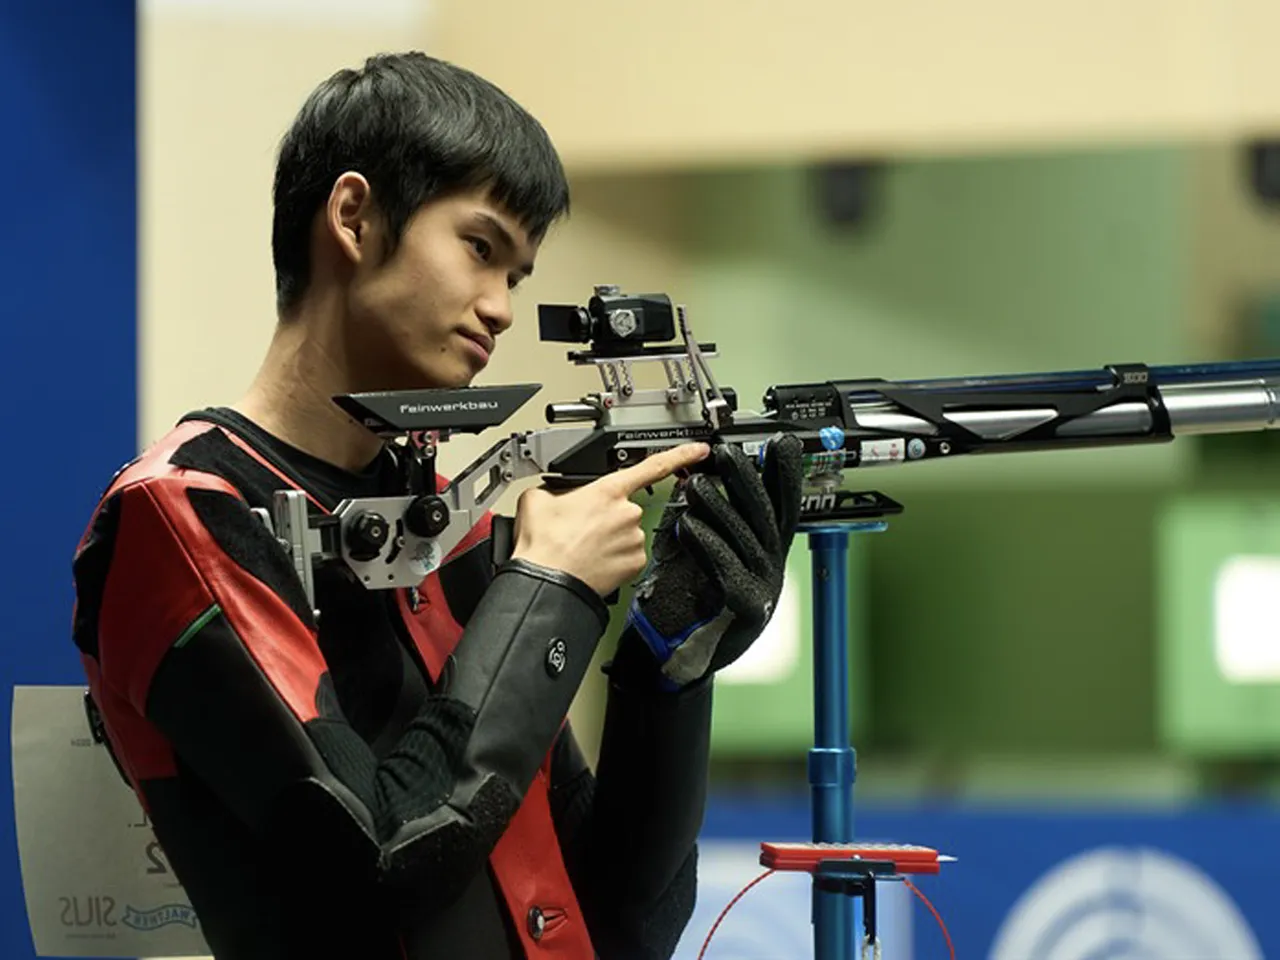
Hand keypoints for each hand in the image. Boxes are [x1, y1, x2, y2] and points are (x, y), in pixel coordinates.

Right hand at [510, 442, 711, 596]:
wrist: (547, 582)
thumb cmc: (543, 546)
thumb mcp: (536, 500)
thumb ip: (554, 488)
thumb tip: (553, 492)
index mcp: (608, 491)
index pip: (653, 466)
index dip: (681, 455)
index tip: (699, 450)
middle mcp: (627, 512)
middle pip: (625, 508)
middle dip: (607, 517)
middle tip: (581, 530)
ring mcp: (634, 539)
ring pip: (627, 533)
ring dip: (610, 539)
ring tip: (582, 548)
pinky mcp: (635, 563)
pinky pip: (630, 555)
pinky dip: (615, 558)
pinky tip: (594, 561)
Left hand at [623, 435, 803, 688]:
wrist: (682, 659)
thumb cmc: (697, 609)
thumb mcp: (717, 560)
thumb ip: (724, 527)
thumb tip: (715, 483)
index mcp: (768, 554)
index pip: (783, 507)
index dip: (783, 475)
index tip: (778, 445)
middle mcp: (771, 568)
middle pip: (766, 516)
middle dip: (748, 481)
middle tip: (728, 455)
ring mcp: (762, 588)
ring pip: (746, 538)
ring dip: (722, 507)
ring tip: (699, 484)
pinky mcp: (744, 608)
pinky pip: (726, 568)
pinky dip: (708, 545)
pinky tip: (691, 526)